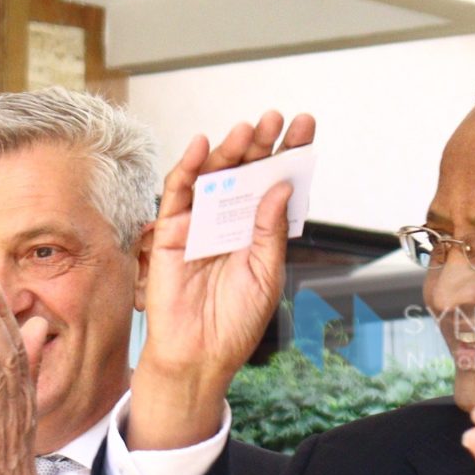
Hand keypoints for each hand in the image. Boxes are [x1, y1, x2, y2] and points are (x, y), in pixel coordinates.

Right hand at [126, 110, 314, 448]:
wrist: (199, 355)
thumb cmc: (234, 323)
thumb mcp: (266, 273)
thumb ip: (270, 230)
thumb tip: (278, 187)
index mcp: (259, 230)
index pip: (275, 182)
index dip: (289, 153)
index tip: (304, 125)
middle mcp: (231, 221)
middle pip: (246, 172)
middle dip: (261, 144)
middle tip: (275, 119)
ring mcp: (200, 225)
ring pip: (214, 177)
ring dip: (229, 150)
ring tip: (246, 130)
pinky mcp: (171, 234)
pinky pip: (177, 196)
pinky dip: (186, 169)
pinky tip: (202, 147)